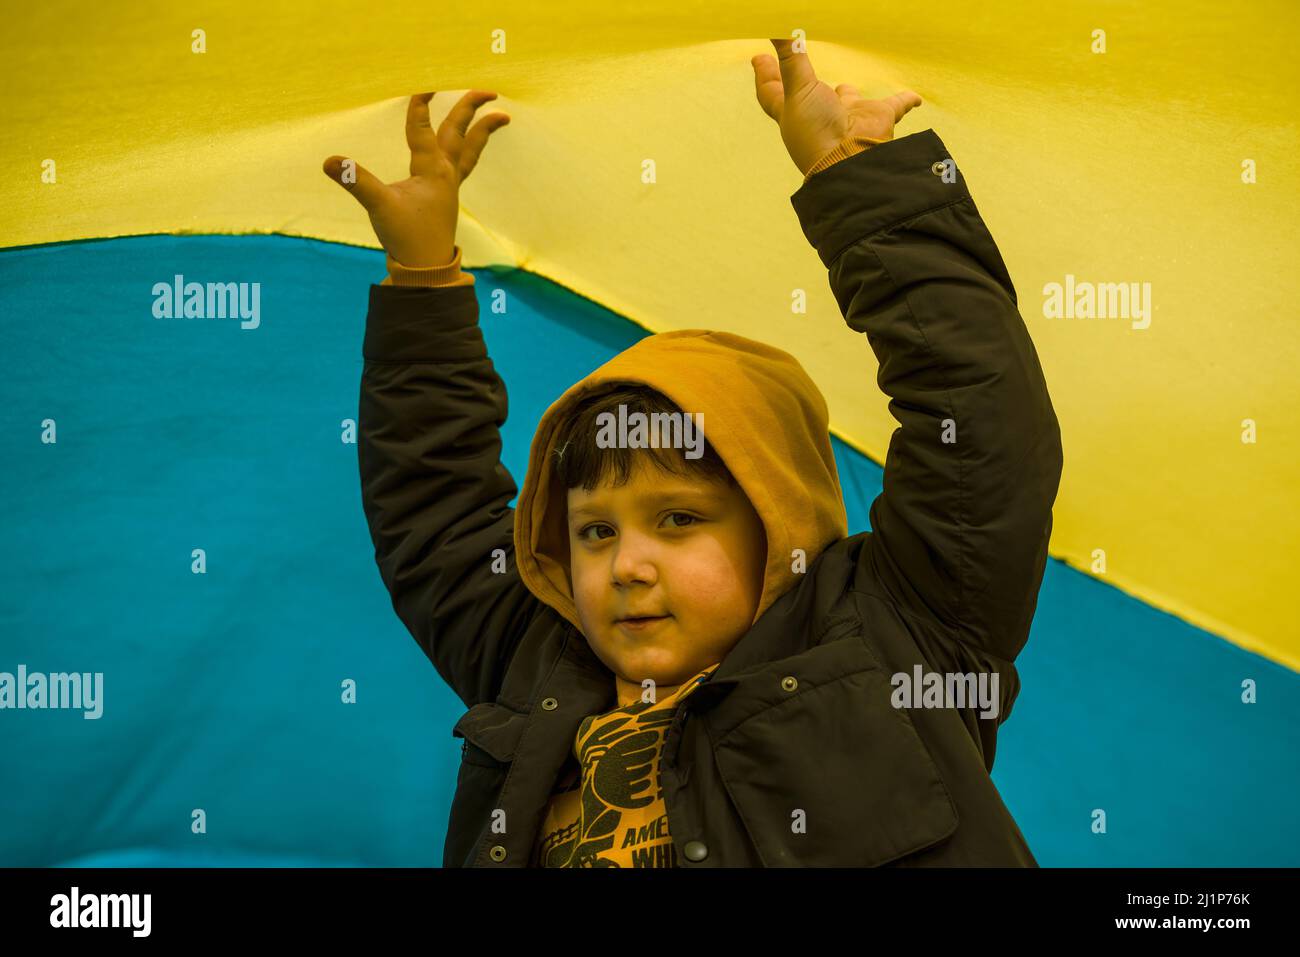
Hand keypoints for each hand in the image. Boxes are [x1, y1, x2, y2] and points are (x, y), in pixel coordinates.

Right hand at [322, 91, 509, 266]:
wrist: (426, 269)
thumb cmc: (407, 238)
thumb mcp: (379, 207)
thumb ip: (356, 181)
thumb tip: (329, 162)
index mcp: (433, 170)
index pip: (424, 128)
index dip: (420, 106)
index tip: (422, 84)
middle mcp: (446, 174)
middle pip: (460, 133)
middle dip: (471, 109)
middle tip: (489, 91)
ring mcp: (450, 186)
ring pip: (470, 150)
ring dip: (482, 131)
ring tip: (501, 117)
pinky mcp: (447, 197)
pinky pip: (465, 165)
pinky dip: (470, 151)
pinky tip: (466, 150)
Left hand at [751, 39, 921, 175]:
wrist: (852, 163)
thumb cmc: (818, 132)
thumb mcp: (798, 88)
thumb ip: (790, 56)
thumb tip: (773, 26)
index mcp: (795, 113)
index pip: (773, 92)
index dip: (765, 76)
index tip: (758, 58)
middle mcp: (820, 116)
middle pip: (811, 95)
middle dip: (805, 84)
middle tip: (799, 64)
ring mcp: (850, 118)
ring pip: (848, 103)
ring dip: (849, 96)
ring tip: (847, 90)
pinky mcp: (878, 120)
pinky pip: (896, 106)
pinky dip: (906, 101)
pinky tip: (914, 98)